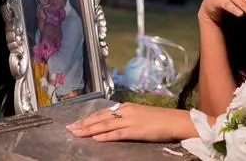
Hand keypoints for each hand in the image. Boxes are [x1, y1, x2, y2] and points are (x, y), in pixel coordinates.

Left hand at [66, 102, 194, 142]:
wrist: (176, 121)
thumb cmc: (160, 119)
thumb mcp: (140, 115)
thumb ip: (126, 117)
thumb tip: (112, 122)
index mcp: (127, 107)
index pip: (103, 113)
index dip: (88, 118)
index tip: (76, 122)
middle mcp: (126, 112)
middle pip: (100, 118)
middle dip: (84, 123)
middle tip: (69, 129)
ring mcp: (131, 121)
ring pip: (105, 125)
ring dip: (90, 130)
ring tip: (77, 133)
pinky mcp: (136, 130)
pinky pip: (118, 134)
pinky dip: (106, 136)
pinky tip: (96, 139)